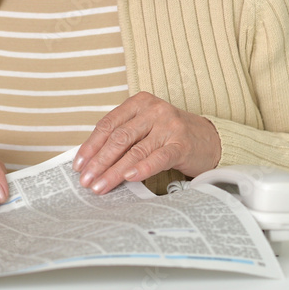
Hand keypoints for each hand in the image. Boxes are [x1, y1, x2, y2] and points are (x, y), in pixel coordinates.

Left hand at [73, 92, 220, 193]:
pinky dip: (142, 168)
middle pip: (118, 138)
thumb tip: (90, 160)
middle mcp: (153, 111)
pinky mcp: (181, 144)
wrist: (210, 139)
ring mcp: (168, 126)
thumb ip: (122, 136)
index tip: (78, 164)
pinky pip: (158, 157)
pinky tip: (129, 177)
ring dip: (114, 171)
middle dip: (98, 161)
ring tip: (100, 186)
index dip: (90, 146)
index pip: (107, 125)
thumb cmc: (170, 135)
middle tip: (85, 180)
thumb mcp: (144, 127)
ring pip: (134, 150)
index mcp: (138, 103)